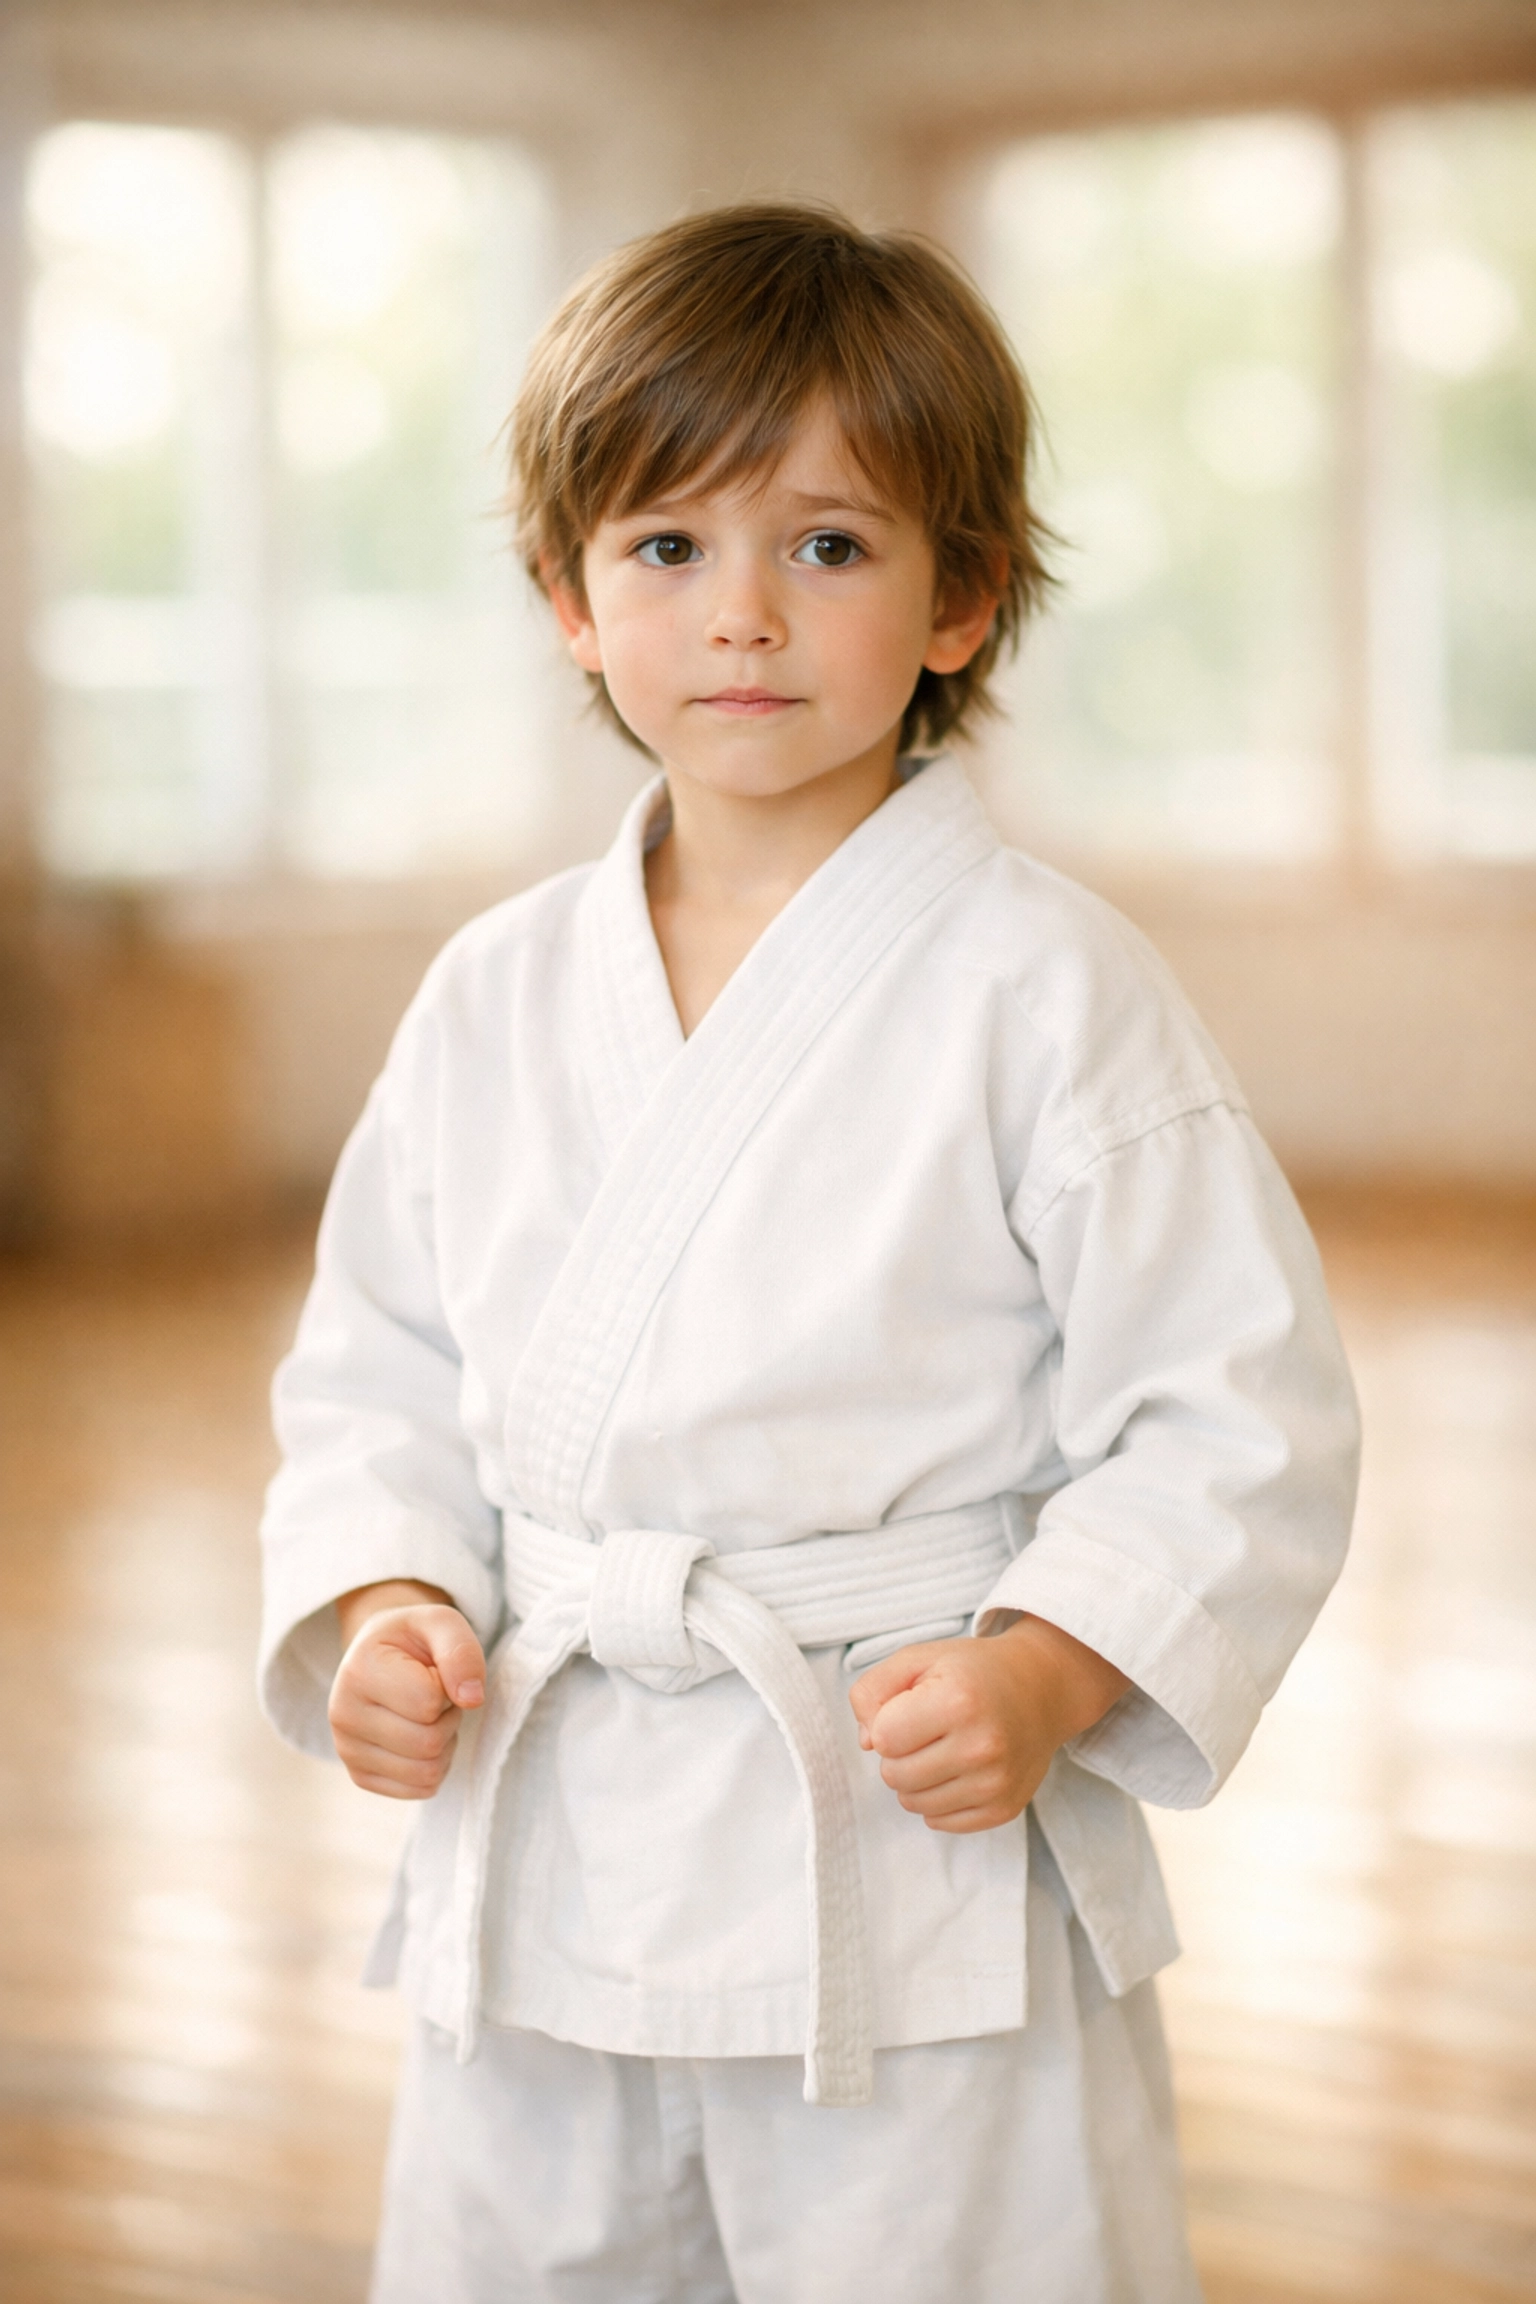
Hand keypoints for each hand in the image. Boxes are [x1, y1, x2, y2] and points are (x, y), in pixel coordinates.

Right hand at [328, 1580, 485, 1799]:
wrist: (380, 1655)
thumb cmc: (413, 1639)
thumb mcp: (442, 1623)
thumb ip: (461, 1652)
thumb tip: (472, 1699)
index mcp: (359, 1670)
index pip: (428, 1702)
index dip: (447, 1686)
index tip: (432, 1671)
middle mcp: (343, 1714)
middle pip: (427, 1743)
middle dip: (448, 1718)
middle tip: (437, 1696)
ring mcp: (348, 1750)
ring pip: (426, 1772)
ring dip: (444, 1744)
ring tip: (429, 1715)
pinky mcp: (360, 1776)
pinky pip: (420, 1789)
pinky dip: (435, 1766)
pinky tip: (421, 1737)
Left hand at [848, 1615, 1129, 1833]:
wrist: (1040, 1689)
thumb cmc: (970, 1672)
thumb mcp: (916, 1659)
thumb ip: (872, 1691)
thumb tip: (867, 1743)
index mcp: (958, 1701)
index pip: (882, 1739)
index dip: (886, 1722)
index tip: (911, 1707)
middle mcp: (982, 1746)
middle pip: (894, 1775)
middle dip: (898, 1752)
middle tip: (926, 1729)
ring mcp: (996, 1783)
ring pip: (912, 1802)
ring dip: (915, 1778)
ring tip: (942, 1748)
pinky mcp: (1004, 1809)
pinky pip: (939, 1821)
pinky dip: (937, 1799)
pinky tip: (957, 1770)